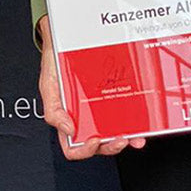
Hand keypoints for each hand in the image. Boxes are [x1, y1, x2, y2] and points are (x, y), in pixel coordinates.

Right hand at [36, 16, 144, 159]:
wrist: (67, 41)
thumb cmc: (56, 63)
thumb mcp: (48, 86)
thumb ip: (53, 110)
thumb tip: (68, 130)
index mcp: (67, 120)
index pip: (73, 147)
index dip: (84, 150)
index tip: (93, 140)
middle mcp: (86, 118)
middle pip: (99, 144)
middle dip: (111, 146)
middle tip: (121, 139)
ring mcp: (101, 110)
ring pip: (115, 132)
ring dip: (128, 138)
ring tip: (136, 136)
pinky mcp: (114, 98)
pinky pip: (126, 113)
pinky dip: (135, 121)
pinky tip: (142, 121)